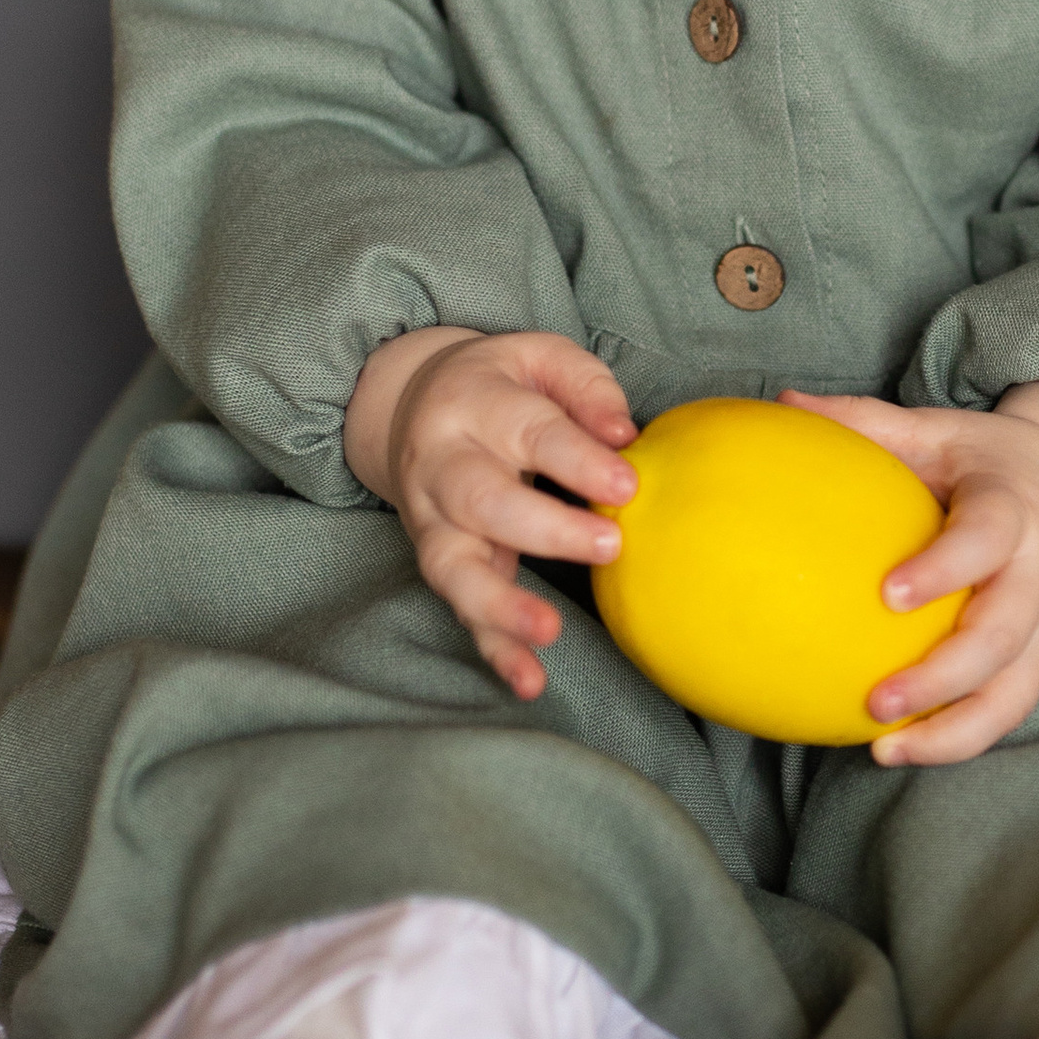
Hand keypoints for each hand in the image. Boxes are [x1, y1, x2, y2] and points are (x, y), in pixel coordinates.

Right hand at [345, 327, 636, 698]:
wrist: (409, 405)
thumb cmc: (500, 384)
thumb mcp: (541, 358)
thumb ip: (586, 387)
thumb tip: (626, 435)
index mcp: (472, 402)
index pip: (529, 430)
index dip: (578, 458)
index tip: (628, 486)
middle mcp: (440, 463)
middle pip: (482, 499)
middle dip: (545, 528)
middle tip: (610, 546)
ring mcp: (430, 519)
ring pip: (453, 566)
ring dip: (499, 603)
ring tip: (548, 631)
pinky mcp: (438, 561)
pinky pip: (459, 611)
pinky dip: (492, 649)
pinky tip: (529, 680)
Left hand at [780, 381, 1038, 767]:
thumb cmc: (984, 460)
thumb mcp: (935, 429)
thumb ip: (864, 421)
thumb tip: (784, 404)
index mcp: (1014, 508)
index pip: (987, 540)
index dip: (945, 568)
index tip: (889, 594)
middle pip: (1004, 636)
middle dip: (944, 676)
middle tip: (877, 701)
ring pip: (1014, 691)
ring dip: (954, 729)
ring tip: (884, 751)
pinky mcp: (1036, 655)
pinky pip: (1004, 708)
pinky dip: (957, 738)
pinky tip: (895, 750)